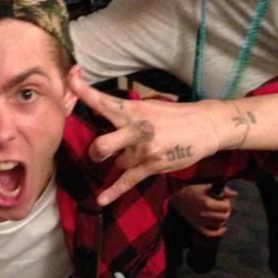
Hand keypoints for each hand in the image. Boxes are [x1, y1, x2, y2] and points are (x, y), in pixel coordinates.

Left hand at [69, 74, 226, 204]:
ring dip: (124, 160)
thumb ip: (124, 112)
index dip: (81, 89)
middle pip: (102, 146)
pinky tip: (101, 201)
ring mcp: (144, 150)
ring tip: (143, 152)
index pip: (101, 100)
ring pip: (117, 163)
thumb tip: (100, 114)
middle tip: (100, 152)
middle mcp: (136, 130)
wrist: (206, 126)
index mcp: (132, 110)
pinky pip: (128, 182)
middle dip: (97, 153)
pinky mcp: (152, 166)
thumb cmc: (173, 115)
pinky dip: (113, 192)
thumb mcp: (147, 106)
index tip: (71, 76)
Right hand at [172, 183, 236, 237]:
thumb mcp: (205, 186)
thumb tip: (235, 194)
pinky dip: (218, 232)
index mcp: (207, 203)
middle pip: (224, 216)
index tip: (224, 200)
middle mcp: (204, 214)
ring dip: (223, 219)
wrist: (175, 196)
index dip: (227, 203)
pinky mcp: (196, 226)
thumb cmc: (190, 190)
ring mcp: (200, 221)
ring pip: (219, 224)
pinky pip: (210, 233)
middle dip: (226, 211)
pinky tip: (223, 228)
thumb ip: (221, 190)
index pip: (226, 207)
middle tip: (223, 206)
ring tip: (220, 213)